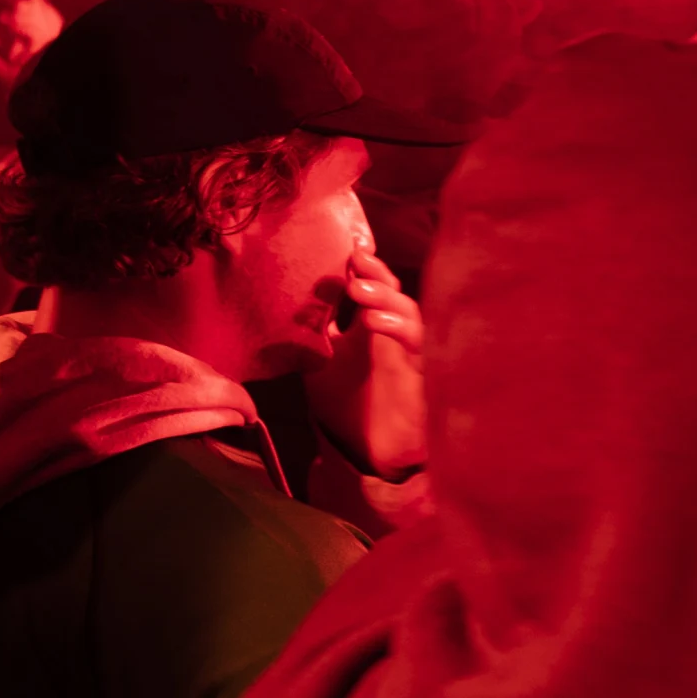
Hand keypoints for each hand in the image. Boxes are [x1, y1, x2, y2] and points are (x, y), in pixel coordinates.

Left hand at [307, 245, 427, 481]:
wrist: (364, 454)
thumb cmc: (345, 404)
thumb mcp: (316, 363)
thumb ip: (306, 335)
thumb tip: (277, 302)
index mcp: (368, 326)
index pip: (371, 285)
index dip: (363, 264)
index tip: (346, 244)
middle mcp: (391, 335)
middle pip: (393, 292)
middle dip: (376, 272)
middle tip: (354, 257)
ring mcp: (408, 354)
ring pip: (409, 314)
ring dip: (385, 297)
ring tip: (358, 286)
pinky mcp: (420, 378)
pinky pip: (417, 348)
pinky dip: (398, 330)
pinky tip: (375, 322)